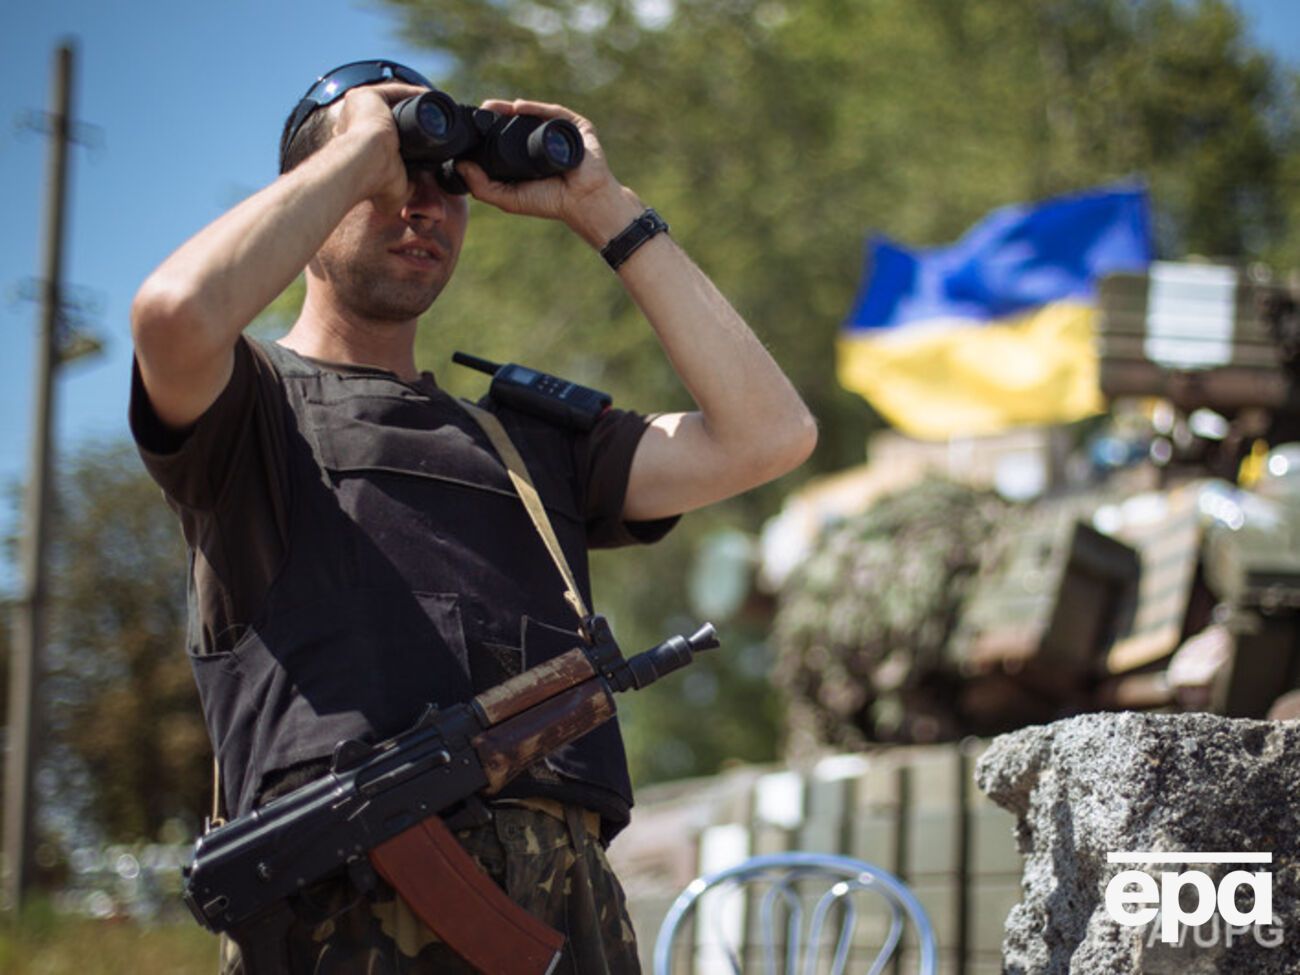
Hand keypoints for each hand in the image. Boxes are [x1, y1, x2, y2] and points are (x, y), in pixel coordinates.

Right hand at [331, 84, 425, 213]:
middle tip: (437, 124)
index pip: (387, 135)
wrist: (365, 166)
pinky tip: (432, 97)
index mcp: (358, 144)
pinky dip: (414, 93)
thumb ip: (409, 187)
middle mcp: (356, 123)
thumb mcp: (396, 188)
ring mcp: (360, 108)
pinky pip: (396, 90)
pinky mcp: (366, 96)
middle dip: (413, 119)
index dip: (408, 137)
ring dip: (416, 104)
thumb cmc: (375, 184)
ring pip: (395, 102)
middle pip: (392, 116)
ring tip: (439, 110)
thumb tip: (426, 193)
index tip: (427, 142)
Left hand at [455, 99, 644, 247]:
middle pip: (516, 120)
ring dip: (510, 107)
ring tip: (492, 107)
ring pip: (532, 113)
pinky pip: (553, 111)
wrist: (584, 201)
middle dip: (497, 113)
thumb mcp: (509, 198)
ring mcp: (559, 131)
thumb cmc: (550, 202)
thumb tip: (460, 166)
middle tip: (480, 110)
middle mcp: (542, 140)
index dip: (488, 129)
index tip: (472, 124)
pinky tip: (518, 107)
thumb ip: (483, 187)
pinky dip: (535, 107)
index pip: (505, 136)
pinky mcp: (576, 126)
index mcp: (527, 155)